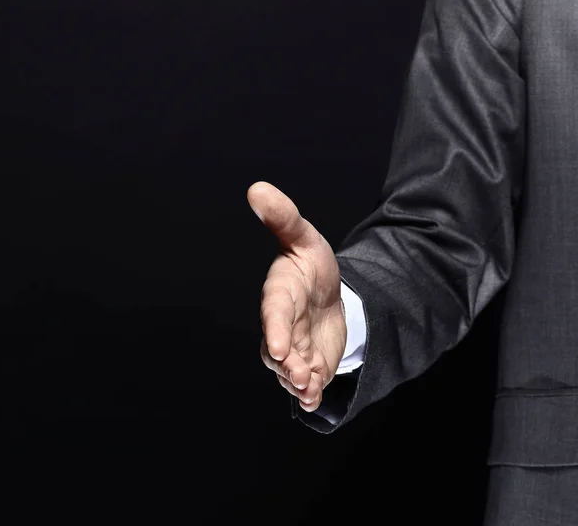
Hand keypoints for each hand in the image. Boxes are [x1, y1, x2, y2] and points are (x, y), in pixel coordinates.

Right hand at [248, 181, 345, 411]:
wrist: (329, 293)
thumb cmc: (311, 265)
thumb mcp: (304, 238)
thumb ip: (283, 219)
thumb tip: (257, 188)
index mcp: (278, 294)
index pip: (273, 313)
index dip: (275, 329)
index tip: (279, 347)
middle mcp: (280, 325)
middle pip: (277, 349)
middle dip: (287, 365)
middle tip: (300, 374)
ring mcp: (292, 347)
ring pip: (288, 371)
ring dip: (298, 382)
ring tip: (310, 388)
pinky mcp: (306, 363)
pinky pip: (304, 383)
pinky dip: (309, 393)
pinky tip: (316, 399)